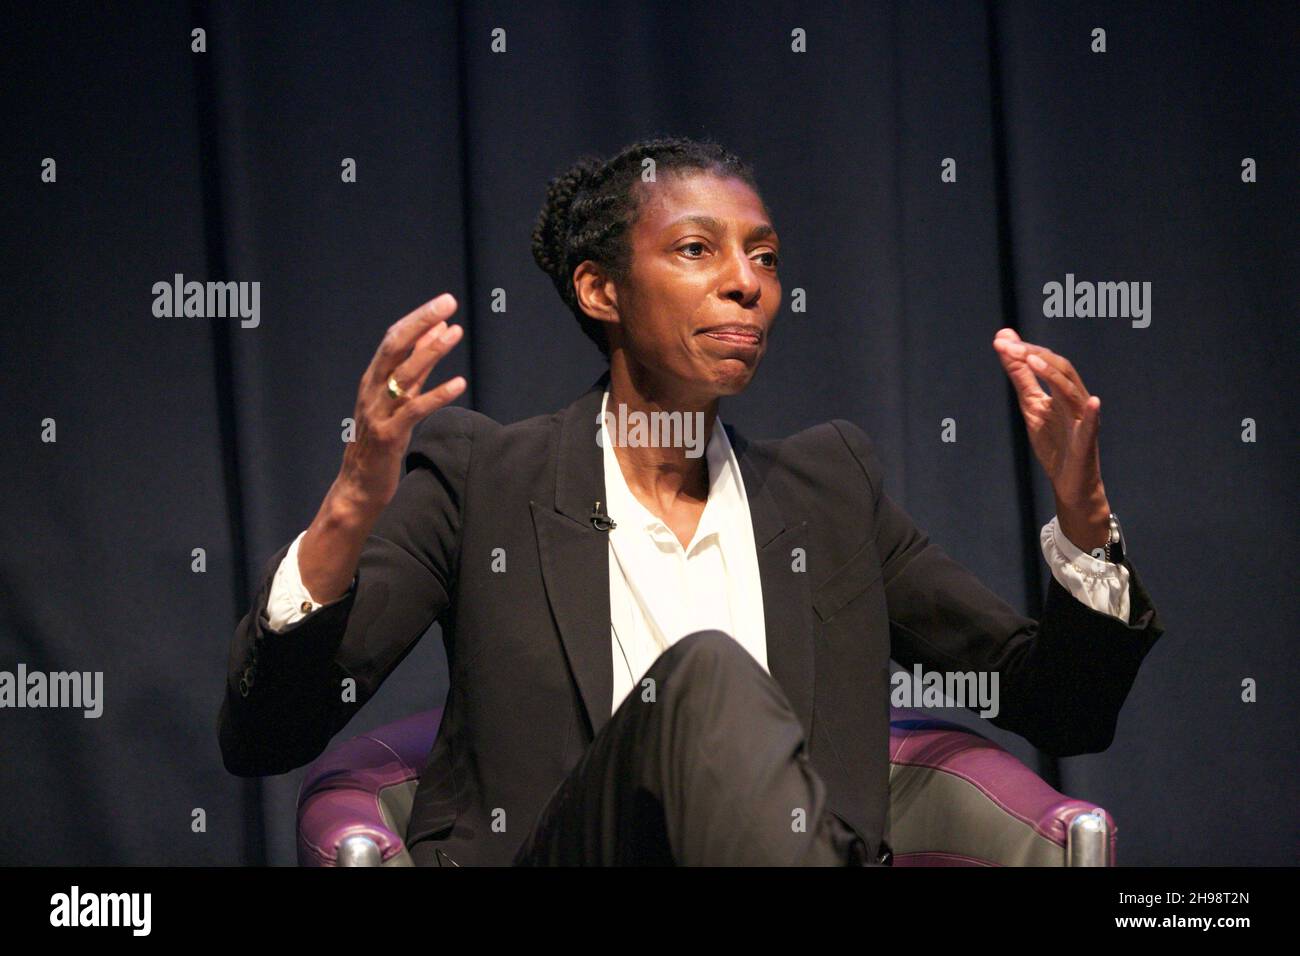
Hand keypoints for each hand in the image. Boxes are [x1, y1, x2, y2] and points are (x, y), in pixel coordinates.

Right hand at [336, 293, 466, 514]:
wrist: (358, 487)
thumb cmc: (382, 441)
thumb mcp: (400, 399)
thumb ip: (418, 367)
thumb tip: (439, 330)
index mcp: (373, 379)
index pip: (393, 339)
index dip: (418, 318)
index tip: (444, 301)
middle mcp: (372, 390)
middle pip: (394, 347)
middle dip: (421, 322)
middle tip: (448, 302)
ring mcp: (378, 412)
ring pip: (404, 374)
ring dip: (431, 351)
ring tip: (455, 332)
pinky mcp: (388, 436)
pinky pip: (414, 410)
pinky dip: (437, 394)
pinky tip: (459, 383)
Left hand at [992, 328, 1110, 551]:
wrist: (1068, 483)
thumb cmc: (1054, 443)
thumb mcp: (1031, 407)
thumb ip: (1022, 378)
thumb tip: (1007, 348)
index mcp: (1060, 392)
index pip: (1045, 363)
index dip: (1023, 350)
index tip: (1001, 338)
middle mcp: (1074, 401)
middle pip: (1059, 370)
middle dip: (1033, 355)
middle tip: (1009, 345)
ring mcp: (1082, 420)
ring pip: (1072, 391)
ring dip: (1053, 374)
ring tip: (1033, 360)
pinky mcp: (1087, 442)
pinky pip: (1092, 426)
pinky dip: (1093, 413)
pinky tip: (1093, 402)